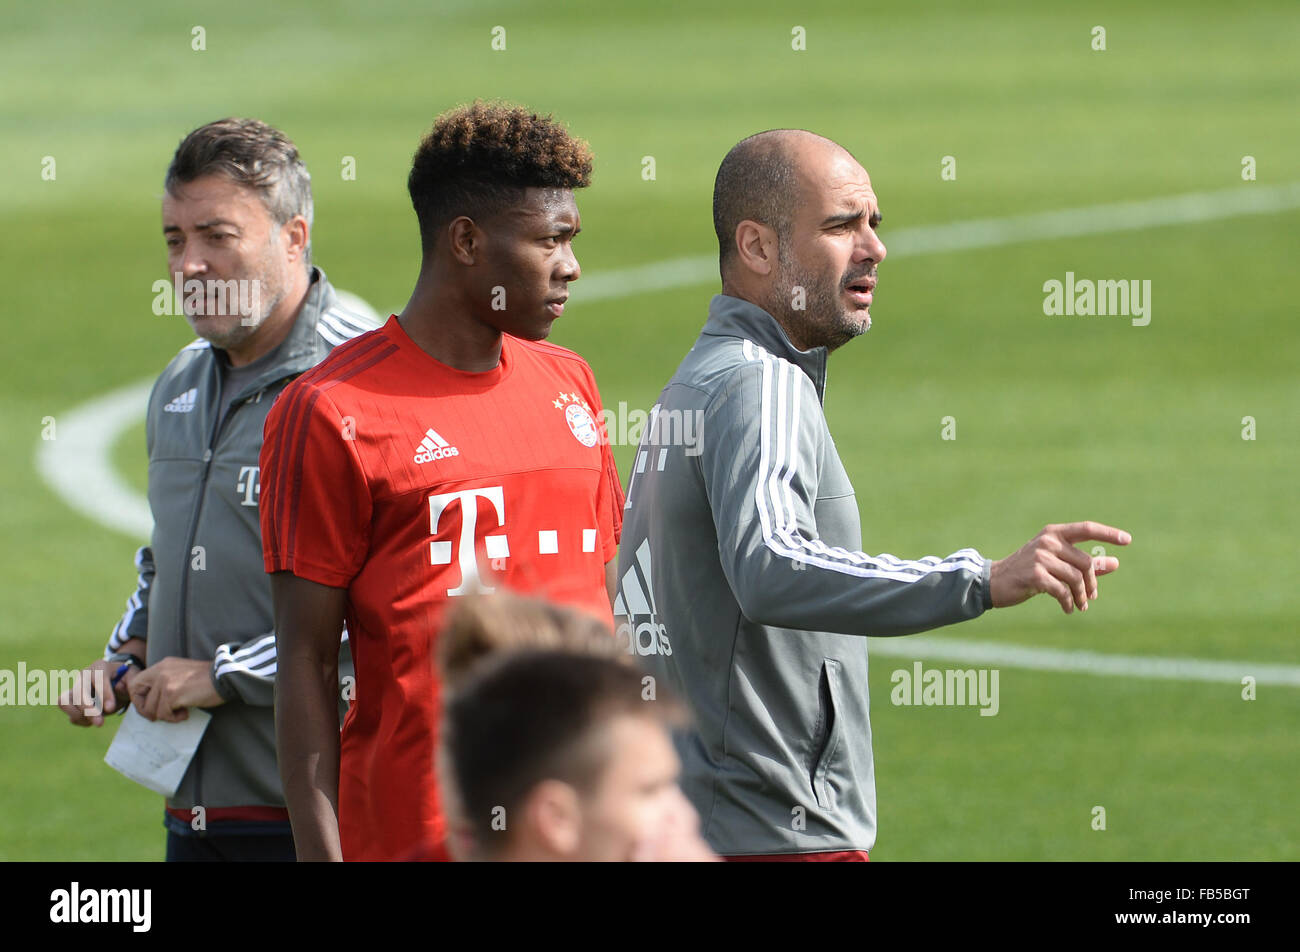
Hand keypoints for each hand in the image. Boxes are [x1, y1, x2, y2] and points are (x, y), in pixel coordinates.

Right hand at [58, 658, 137, 726]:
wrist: (118, 680)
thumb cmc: (126, 679)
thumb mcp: (133, 677)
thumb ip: (130, 681)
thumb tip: (118, 687)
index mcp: (100, 666)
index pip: (98, 678)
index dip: (104, 694)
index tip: (111, 708)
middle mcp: (84, 675)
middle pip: (78, 692)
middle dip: (88, 710)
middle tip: (100, 723)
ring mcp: (74, 686)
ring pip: (64, 701)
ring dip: (78, 715)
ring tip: (95, 722)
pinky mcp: (69, 698)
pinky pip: (67, 711)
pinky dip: (78, 719)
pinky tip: (91, 721)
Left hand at [129, 657, 224, 721]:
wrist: (225, 677)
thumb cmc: (207, 679)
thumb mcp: (181, 674)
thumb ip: (166, 682)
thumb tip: (153, 703)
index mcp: (162, 665)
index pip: (135, 683)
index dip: (139, 698)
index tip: (152, 706)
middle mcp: (160, 671)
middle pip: (138, 697)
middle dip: (146, 710)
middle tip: (162, 714)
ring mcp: (165, 682)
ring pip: (151, 709)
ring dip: (165, 715)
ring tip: (180, 712)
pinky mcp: (172, 694)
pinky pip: (163, 714)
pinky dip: (174, 718)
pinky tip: (185, 713)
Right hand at [990, 522, 1130, 613]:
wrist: (994, 582)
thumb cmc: (1028, 571)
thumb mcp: (1057, 564)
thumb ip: (1085, 563)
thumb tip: (1115, 563)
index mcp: (1054, 533)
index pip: (1086, 529)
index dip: (1108, 533)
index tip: (1128, 540)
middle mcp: (1047, 541)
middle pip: (1085, 562)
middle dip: (1091, 582)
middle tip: (1091, 597)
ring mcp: (1040, 557)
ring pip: (1075, 578)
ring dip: (1081, 596)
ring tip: (1080, 606)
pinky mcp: (1035, 575)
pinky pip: (1062, 590)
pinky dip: (1069, 602)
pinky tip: (1068, 609)